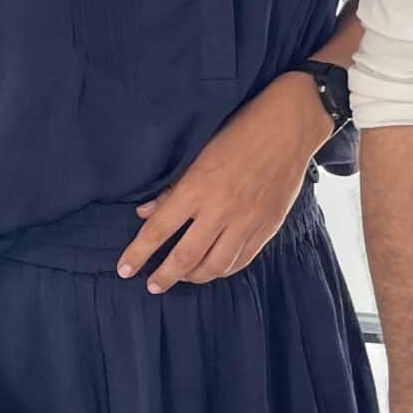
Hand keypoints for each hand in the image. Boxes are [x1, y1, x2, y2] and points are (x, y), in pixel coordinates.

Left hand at [118, 76, 326, 291]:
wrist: (289, 127)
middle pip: (184, 257)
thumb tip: (145, 214)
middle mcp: (220, 210)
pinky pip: (242, 260)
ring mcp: (246, 221)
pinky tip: (213, 268)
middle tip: (152, 285)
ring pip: (215, 266)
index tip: (124, 269)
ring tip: (183, 277)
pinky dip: (223, 269)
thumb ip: (173, 188)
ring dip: (194, 276)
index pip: (158, 230)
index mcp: (197, 188)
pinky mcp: (266, 226)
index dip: (137, 254)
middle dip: (164, 276)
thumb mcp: (198, 153)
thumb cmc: (240, 132)